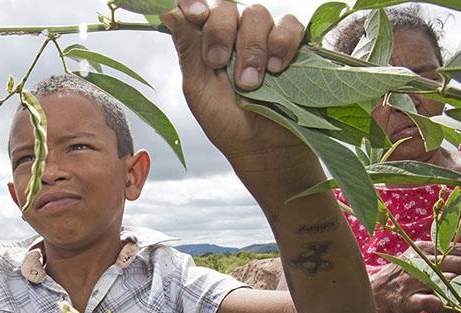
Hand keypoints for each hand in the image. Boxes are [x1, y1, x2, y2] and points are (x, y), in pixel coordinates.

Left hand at [160, 1, 305, 161]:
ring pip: (257, 14)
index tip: (195, 14)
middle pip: (226, 7)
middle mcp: (233, 35)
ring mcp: (263, 39)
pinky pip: (290, 26)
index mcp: (206, 43)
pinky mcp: (292, 47)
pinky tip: (278, 69)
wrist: (263, 149)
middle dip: (220, 33)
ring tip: (251, 83)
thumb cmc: (227, 123)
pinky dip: (283, 43)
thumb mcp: (199, 89)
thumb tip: (167, 12)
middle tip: (219, 64)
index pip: (197, 8)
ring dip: (252, 48)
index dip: (194, 2)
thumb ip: (188, 49)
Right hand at [371, 241, 460, 312]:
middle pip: (459, 264)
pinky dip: (450, 307)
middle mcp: (420, 262)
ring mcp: (414, 281)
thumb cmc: (406, 275)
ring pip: (450, 283)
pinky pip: (434, 303)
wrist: (377, 292)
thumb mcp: (423, 259)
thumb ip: (447, 259)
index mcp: (425, 248)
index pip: (459, 249)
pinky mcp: (409, 300)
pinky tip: (456, 308)